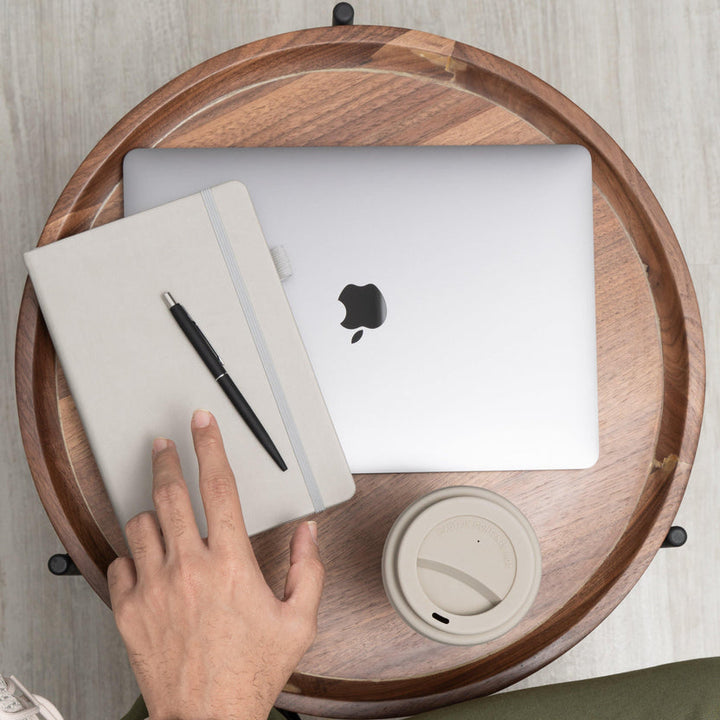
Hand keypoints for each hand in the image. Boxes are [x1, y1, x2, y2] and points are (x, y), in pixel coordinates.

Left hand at [107, 409, 323, 719]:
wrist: (207, 717)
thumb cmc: (250, 672)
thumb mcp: (298, 621)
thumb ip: (307, 569)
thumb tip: (307, 533)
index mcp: (230, 563)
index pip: (219, 487)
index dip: (211, 446)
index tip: (203, 424)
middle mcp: (188, 567)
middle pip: (170, 493)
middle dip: (166, 459)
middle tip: (164, 445)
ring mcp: (153, 587)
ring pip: (139, 524)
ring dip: (149, 513)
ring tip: (159, 516)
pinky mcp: (128, 610)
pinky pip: (120, 564)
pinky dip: (131, 556)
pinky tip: (145, 562)